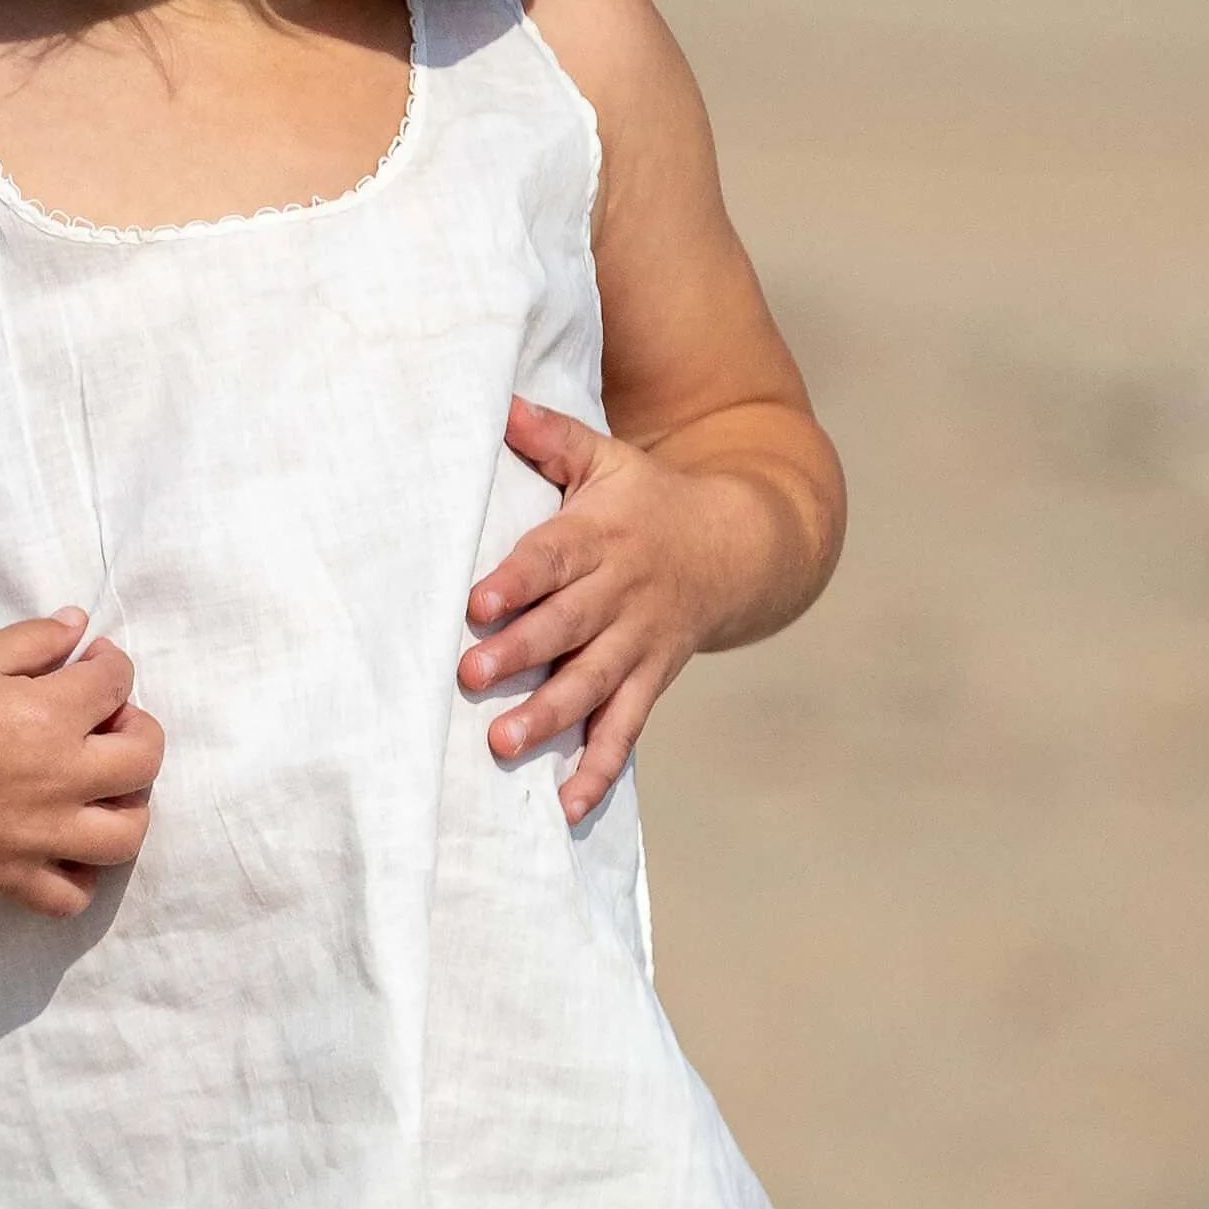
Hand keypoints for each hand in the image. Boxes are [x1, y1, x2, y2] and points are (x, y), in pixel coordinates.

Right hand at [0, 609, 162, 918]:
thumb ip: (35, 640)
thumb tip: (79, 624)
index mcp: (49, 715)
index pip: (117, 683)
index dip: (111, 664)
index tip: (92, 664)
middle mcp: (57, 778)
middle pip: (144, 761)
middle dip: (139, 731)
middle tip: (109, 723)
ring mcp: (37, 836)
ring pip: (126, 836)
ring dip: (127, 806)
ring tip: (99, 787)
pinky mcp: (9, 877)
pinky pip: (71, 897)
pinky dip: (79, 876)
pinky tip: (64, 846)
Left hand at [460, 397, 735, 823]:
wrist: (737, 546)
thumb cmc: (647, 499)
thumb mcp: (607, 457)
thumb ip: (551, 437)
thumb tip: (501, 403)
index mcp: (602, 537)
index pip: (554, 558)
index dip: (518, 579)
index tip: (478, 602)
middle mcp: (621, 595)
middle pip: (567, 627)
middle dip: (520, 653)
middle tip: (470, 676)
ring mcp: (639, 643)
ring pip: (594, 685)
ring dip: (550, 718)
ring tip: (503, 745)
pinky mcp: (652, 679)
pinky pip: (626, 729)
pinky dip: (599, 768)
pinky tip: (566, 805)